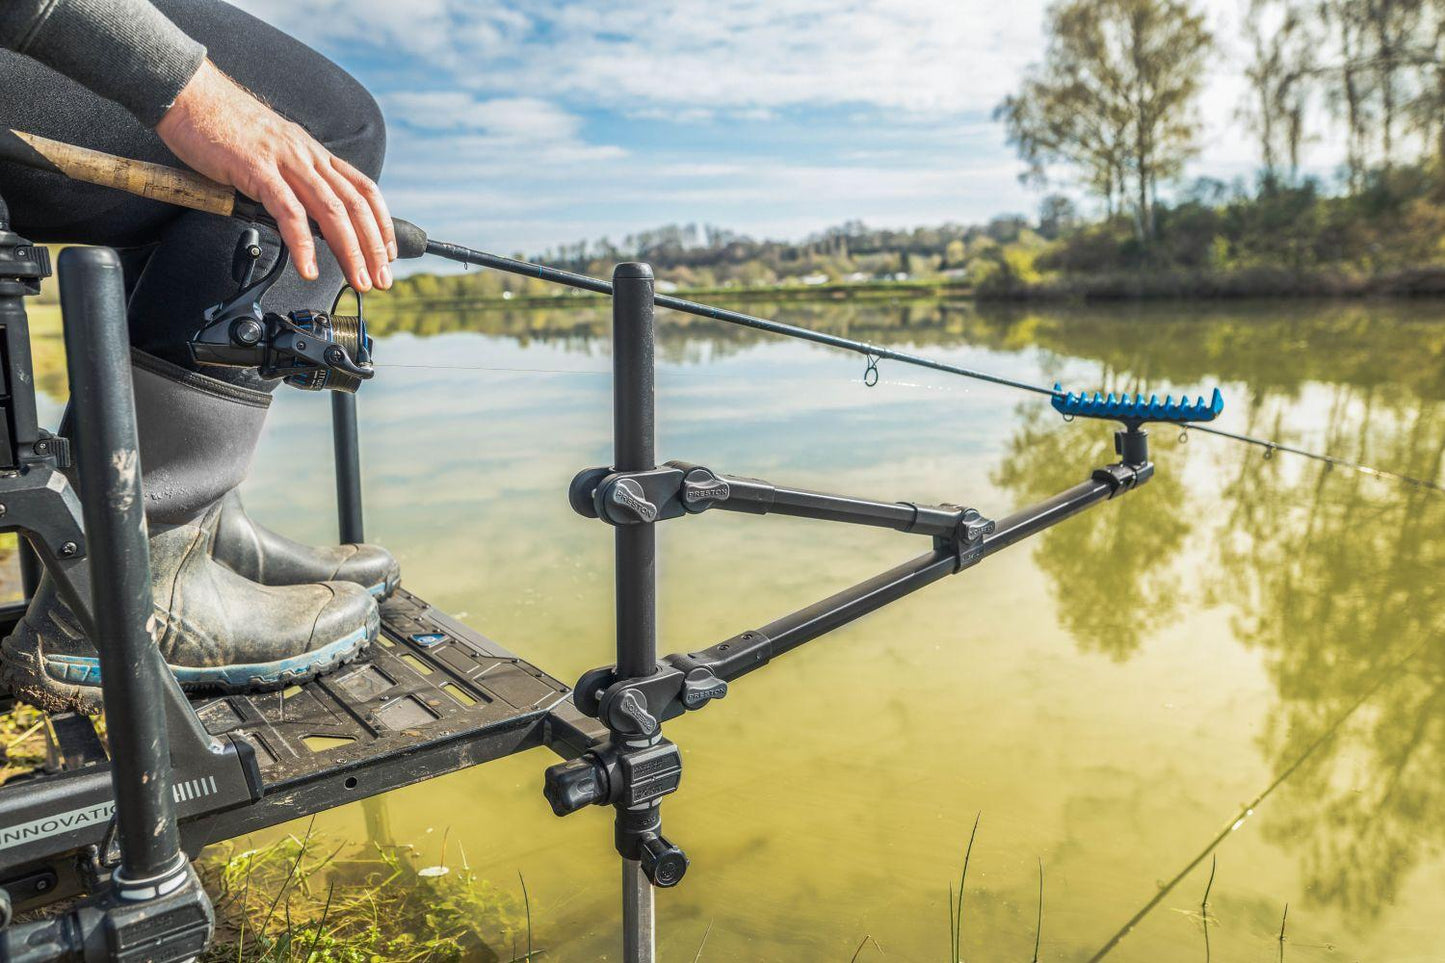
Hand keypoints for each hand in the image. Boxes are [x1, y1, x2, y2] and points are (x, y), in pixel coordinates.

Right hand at [156, 59, 393, 290]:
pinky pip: (288, 211)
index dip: (381, 223)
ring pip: (331, 211)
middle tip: (381, 278)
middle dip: (373, 247)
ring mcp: (285, 162)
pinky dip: (302, 243)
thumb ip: (292, 178)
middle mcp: (307, 156)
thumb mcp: (274, 149)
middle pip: (354, 206)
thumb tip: (303, 213)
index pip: (363, 189)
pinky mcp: (257, 169)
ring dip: (349, 251)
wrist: (190, 94)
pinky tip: (308, 267)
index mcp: (314, 153)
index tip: (387, 253)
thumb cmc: (224, 125)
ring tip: (357, 279)